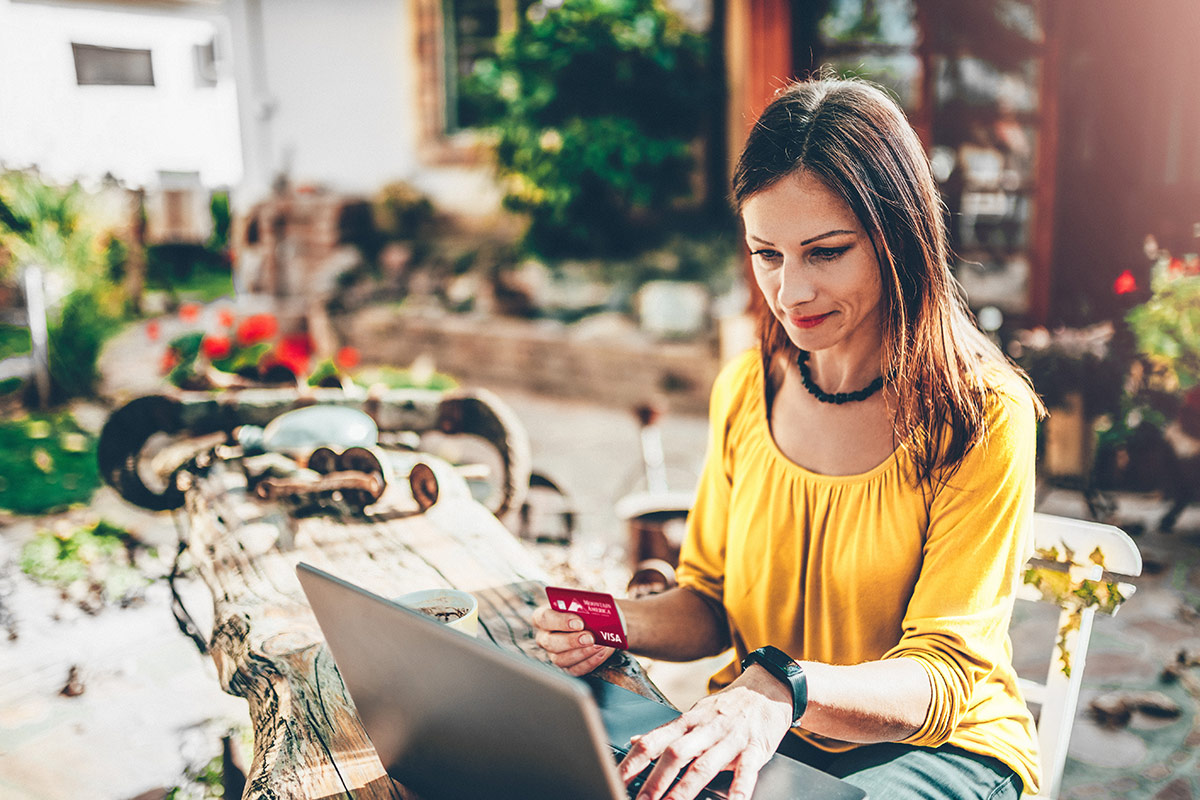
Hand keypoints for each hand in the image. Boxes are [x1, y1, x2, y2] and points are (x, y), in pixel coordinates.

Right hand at [531, 604, 615, 675]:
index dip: (561, 621)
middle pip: (551, 642)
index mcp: (542, 617)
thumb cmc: (584, 607)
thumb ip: (583, 599)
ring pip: (561, 659)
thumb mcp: (583, 598)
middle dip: (572, 641)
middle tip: (590, 638)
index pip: (544, 618)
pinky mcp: (567, 666)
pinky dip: (589, 662)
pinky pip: (574, 669)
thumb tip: (591, 603)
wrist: (597, 620)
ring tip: (599, 646)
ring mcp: (554, 654)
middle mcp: (544, 637)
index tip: (579, 622)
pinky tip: (601, 653)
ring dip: (582, 653)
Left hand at [617, 667, 793, 799]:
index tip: (617, 778)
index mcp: (688, 721)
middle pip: (675, 754)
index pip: (653, 741)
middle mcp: (706, 728)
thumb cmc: (729, 706)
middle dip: (655, 781)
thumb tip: (635, 741)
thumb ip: (667, 731)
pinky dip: (738, 790)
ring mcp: (731, 739)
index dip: (633, 761)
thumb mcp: (695, 713)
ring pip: (705, 765)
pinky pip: (746, 772)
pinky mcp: (756, 749)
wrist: (769, 688)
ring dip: (685, 789)